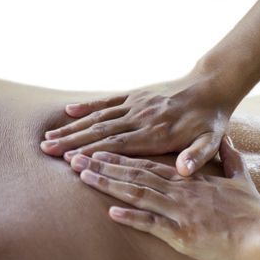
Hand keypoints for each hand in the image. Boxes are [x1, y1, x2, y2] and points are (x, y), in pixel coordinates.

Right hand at [41, 72, 236, 175]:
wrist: (210, 87)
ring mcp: (137, 105)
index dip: (94, 153)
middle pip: (102, 132)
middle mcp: (142, 119)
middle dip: (73, 142)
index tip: (70, 161)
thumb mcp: (212, 140)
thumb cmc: (210, 121)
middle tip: (47, 151)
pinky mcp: (136, 96)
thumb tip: (183, 171)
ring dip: (73, 128)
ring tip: (49, 137)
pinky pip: (108, 101)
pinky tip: (68, 111)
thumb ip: (198, 156)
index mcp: (157, 135)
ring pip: (100, 118)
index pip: (120, 146)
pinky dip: (87, 107)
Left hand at [69, 136, 259, 259]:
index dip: (123, 157)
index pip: (150, 164)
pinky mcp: (181, 234)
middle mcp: (180, 191)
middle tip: (77, 158)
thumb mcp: (241, 177)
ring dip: (109, 185)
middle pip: (136, 175)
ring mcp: (179, 211)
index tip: (100, 150)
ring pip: (138, 194)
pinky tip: (110, 212)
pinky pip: (152, 224)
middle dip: (105, 166)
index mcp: (190, 179)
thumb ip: (231, 157)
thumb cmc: (250, 209)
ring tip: (84, 177)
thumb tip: (229, 140)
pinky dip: (131, 218)